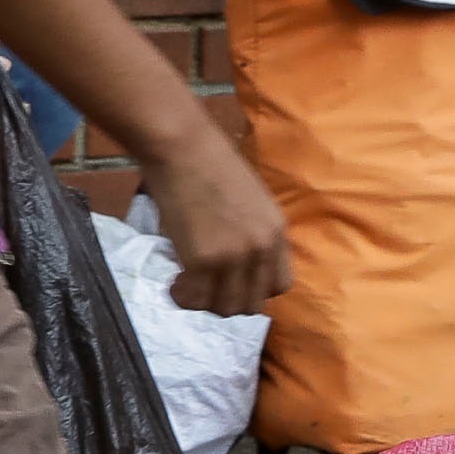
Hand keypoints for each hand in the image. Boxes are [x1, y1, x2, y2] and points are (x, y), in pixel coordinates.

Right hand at [125, 129, 288, 318]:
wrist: (183, 146)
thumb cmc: (209, 162)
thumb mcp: (251, 200)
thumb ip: (251, 232)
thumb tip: (236, 261)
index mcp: (277, 231)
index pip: (280, 285)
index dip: (256, 289)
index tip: (235, 283)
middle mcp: (261, 248)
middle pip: (252, 304)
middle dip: (228, 301)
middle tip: (206, 288)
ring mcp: (233, 257)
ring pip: (225, 307)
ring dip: (205, 302)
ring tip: (188, 286)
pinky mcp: (202, 260)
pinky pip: (195, 298)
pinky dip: (182, 296)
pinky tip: (173, 283)